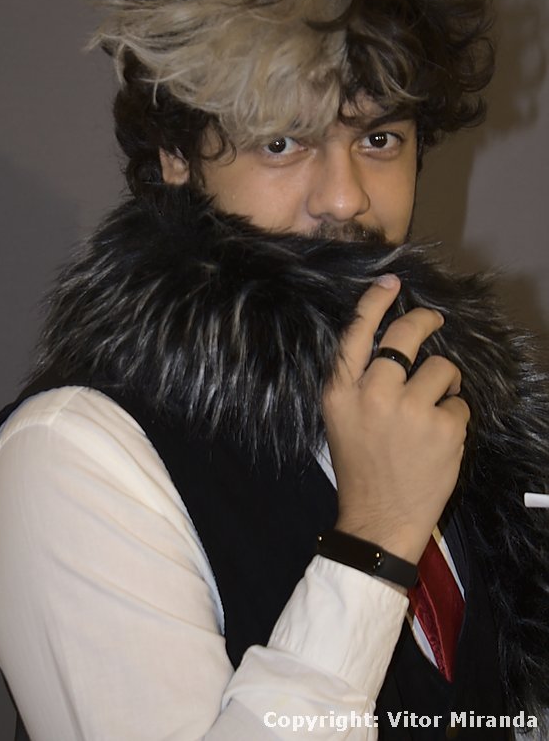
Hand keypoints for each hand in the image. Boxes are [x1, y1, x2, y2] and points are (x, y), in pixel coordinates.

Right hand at [322, 273, 468, 565]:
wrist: (378, 518)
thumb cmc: (360, 465)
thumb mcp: (340, 417)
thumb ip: (357, 379)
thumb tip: (392, 341)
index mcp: (341, 391)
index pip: (358, 333)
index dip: (375, 301)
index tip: (391, 282)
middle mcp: (373, 393)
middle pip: (406, 335)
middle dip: (425, 321)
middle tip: (434, 320)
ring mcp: (410, 410)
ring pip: (442, 368)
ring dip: (444, 383)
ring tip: (432, 410)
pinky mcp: (442, 428)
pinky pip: (460, 403)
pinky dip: (455, 417)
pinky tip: (438, 439)